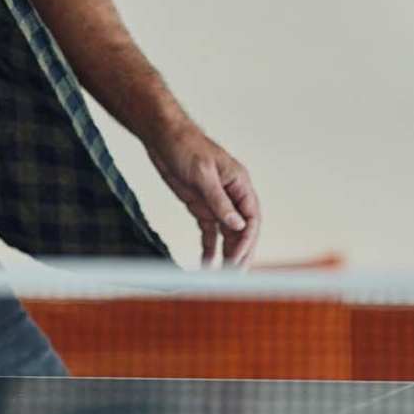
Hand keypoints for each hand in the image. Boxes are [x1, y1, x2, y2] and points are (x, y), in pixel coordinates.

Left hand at [146, 124, 260, 266]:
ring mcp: (216, 202)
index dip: (247, 240)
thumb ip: (219, 200)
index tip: (237, 260)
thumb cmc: (184, 146)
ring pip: (227, 235)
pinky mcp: (200, 206)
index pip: (251, 217)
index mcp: (239, 183)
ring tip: (221, 278)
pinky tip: (206, 264)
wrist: (161, 135)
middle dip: (240, 254)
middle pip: (242, 230)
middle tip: (233, 277)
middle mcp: (232, 195)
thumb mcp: (202, 173)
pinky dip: (209, 249)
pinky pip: (210, 233)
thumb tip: (239, 226)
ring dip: (226, 255)